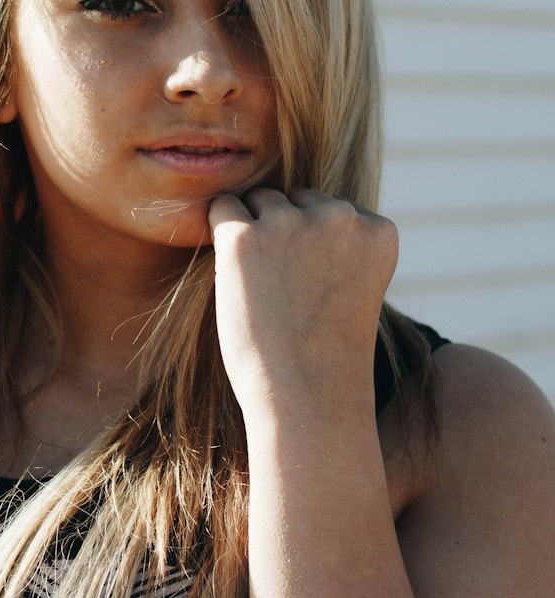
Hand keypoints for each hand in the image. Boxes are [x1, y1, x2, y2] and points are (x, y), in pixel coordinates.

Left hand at [208, 187, 398, 415]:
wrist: (306, 398)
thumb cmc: (324, 352)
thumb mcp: (352, 285)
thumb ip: (336, 241)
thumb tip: (290, 200)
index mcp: (377, 229)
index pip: (330, 208)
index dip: (313, 248)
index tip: (314, 289)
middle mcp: (340, 216)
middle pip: (294, 199)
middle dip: (282, 232)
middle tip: (284, 293)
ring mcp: (292, 223)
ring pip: (259, 202)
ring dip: (252, 235)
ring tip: (263, 292)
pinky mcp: (244, 237)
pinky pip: (222, 208)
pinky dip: (220, 235)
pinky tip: (231, 275)